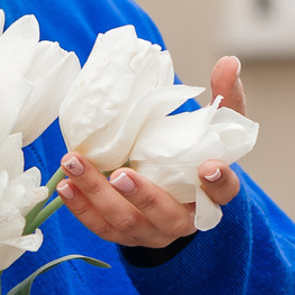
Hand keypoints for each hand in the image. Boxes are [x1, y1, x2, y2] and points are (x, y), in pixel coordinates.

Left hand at [56, 56, 247, 249]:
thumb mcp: (213, 129)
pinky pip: (101, 227)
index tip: (209, 166)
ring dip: (97, 194)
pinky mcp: (123, 234)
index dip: (218, 182)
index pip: (222, 192)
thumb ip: (224, 98)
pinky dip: (81, 207)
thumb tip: (228, 60)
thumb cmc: (194, 155)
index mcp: (211, 194)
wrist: (175, 195)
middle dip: (142, 195)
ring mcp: (151, 231)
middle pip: (166, 215)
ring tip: (74, 163)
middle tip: (120, 174)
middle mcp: (183, 220)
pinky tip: (66, 185)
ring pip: (125, 221)